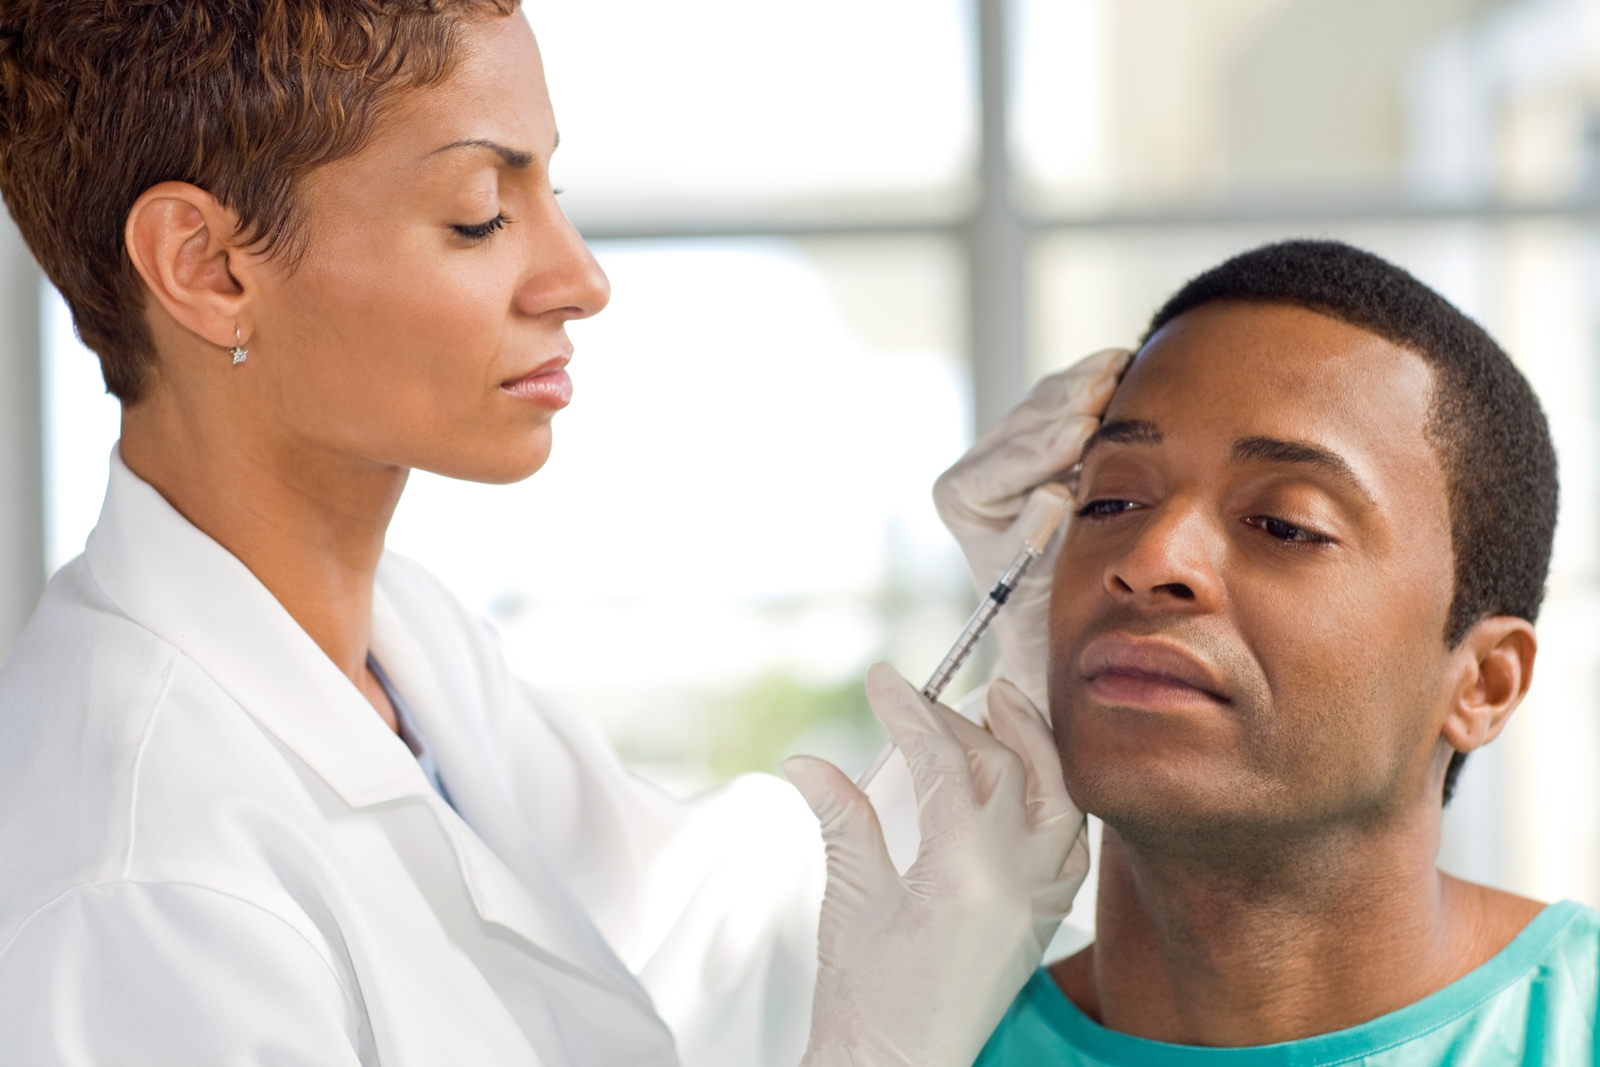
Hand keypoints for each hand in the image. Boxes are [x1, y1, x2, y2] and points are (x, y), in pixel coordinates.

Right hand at [784, 663, 1089, 1066]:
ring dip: (1035, 746)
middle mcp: (1015, 881)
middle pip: (1004, 768)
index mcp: (963, 871)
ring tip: (1005, 705)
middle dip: (963, 720)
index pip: (943, 761)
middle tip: (925, 697)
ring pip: (1060, 800)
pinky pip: (1071, 847)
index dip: (910, 711)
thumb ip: (842, 817)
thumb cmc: (867, 998)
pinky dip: (1057, 803)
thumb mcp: (849, 896)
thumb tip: (806, 761)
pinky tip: (1034, 780)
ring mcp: (1037, 903)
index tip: (882, 680)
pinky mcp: (1041, 923)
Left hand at [933, 348, 1130, 710]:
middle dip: (1066, 402)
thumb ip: (1035, 533)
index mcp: (961, 498)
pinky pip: (1059, 400)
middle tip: (1107, 382)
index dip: (1045, 446)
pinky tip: (1122, 363)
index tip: (1084, 430)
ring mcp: (1003, 445)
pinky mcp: (1034, 433)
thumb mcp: (1032, 575)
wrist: (1047, 607)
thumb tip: (1053, 492)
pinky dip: (1090, 381)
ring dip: (1081, 382)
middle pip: (1022, 423)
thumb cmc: (1038, 600)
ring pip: (1040, 404)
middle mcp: (975, 465)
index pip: (1003, 465)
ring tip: (1119, 364)